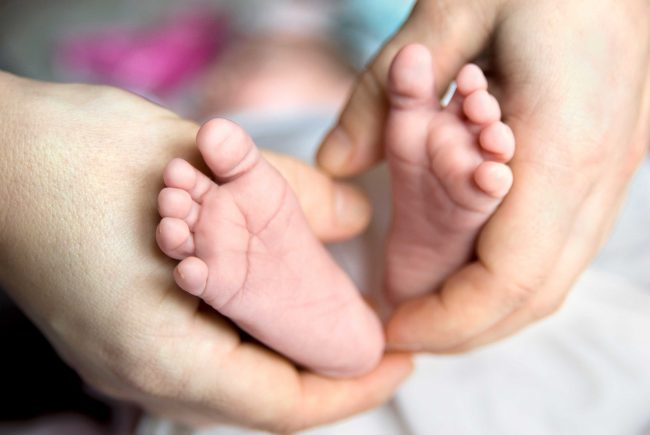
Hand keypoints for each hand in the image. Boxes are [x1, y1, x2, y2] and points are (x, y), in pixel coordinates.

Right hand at [0, 72, 411, 430]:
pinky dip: (247, 338)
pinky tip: (268, 300)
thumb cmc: (73, 155)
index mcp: (162, 350)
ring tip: (329, 315)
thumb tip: (354, 215)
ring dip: (286, 354)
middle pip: (261, 401)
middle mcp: (141, 374)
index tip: (395, 359)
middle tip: (371, 334)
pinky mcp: (116, 339)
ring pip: (232, 384)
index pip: (283, 402)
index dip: (351, 386)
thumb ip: (286, 193)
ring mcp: (123, 362)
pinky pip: (201, 361)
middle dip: (325, 372)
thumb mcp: (196, 161)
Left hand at [317, 0, 649, 350]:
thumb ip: (388, 87)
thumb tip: (336, 161)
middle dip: (465, 329)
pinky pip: (565, 247)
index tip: (394, 328)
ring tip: (428, 308)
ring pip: (558, 277)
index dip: (449, 319)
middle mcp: (602, 173)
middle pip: (538, 294)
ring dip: (489, 309)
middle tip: (402, 329)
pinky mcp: (611, 163)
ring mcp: (616, 172)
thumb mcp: (454, 6)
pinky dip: (513, 276)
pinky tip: (469, 265)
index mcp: (563, 144)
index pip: (510, 277)